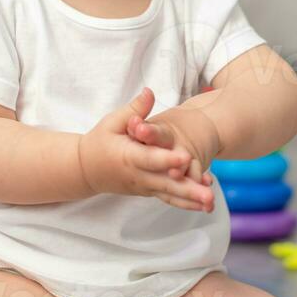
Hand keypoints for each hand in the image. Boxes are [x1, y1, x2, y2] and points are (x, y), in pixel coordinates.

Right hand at [78, 88, 214, 211]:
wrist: (86, 170)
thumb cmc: (100, 141)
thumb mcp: (112, 122)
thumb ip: (134, 110)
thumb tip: (149, 91)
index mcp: (128, 156)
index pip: (150, 158)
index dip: (168, 159)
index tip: (186, 156)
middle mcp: (138, 176)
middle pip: (165, 183)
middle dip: (188, 189)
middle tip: (208, 195)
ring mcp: (144, 187)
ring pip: (169, 195)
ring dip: (191, 200)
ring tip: (210, 203)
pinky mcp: (149, 191)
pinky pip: (169, 198)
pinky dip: (186, 203)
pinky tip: (204, 205)